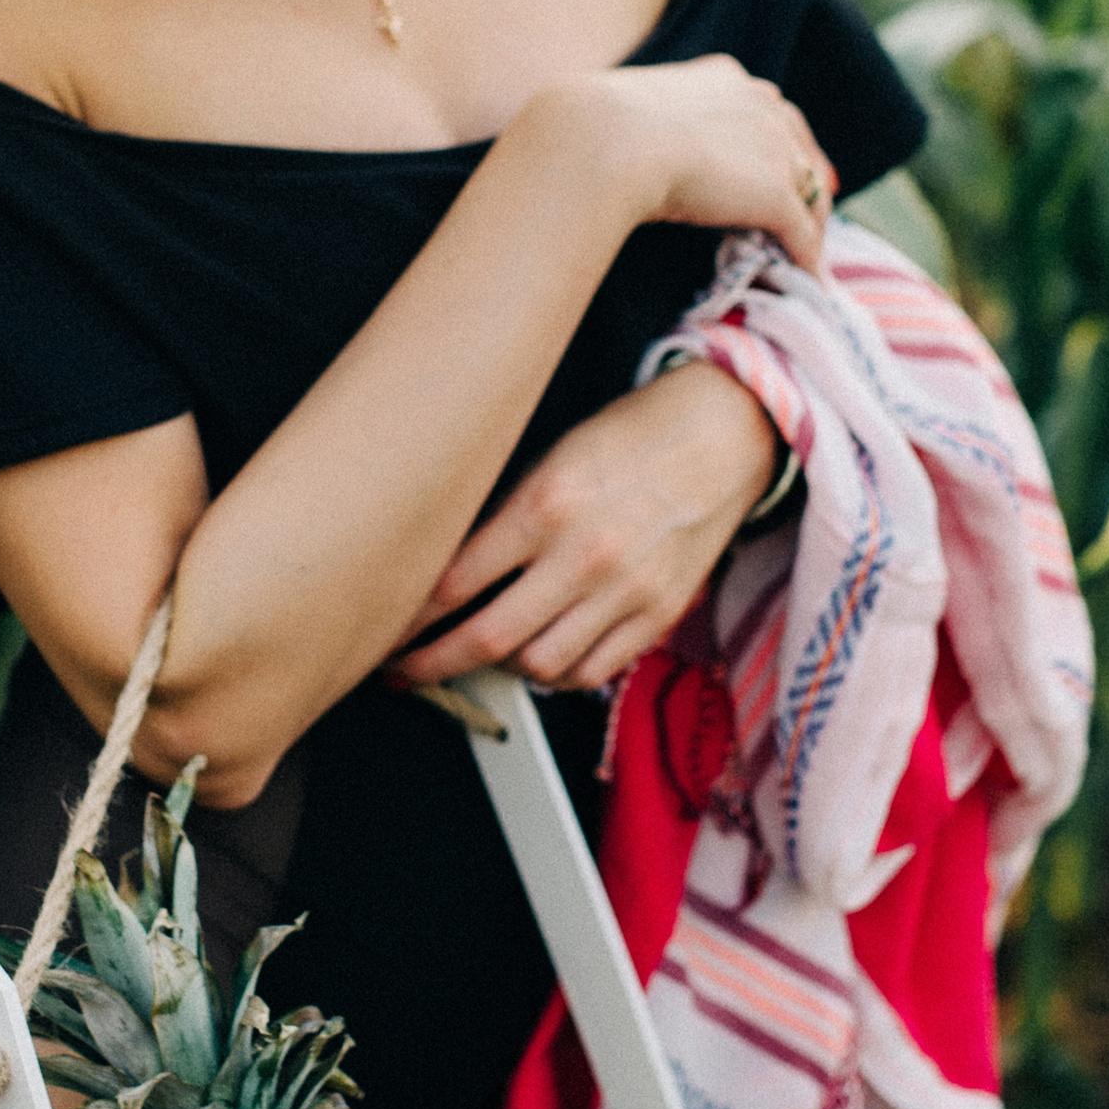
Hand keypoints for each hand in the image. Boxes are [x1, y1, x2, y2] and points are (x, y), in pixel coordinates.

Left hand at [387, 360, 784, 694]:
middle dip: (432, 664)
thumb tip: (452, 571)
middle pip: (488, 638)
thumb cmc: (634, 437)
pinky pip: (593, 671)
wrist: (723, 435)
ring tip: (483, 654)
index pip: (454, 583)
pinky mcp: (658, 614)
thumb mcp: (550, 458)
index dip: (408, 618)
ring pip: (540, 665)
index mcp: (546, 506)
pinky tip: (543, 655)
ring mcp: (625, 591)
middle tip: (404, 671)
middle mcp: (584, 555)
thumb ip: (504, 518)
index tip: (385, 630)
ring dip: (501, 668)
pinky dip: (559, 673)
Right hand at [543, 55, 835, 268]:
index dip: (781, 145)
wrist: (605, 142)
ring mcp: (773, 149)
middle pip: (801, 150)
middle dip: (809, 183)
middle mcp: (761, 104)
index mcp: (726, 78)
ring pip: (809, 193)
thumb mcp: (630, 112)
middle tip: (812, 213)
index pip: (771, 113)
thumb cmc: (598, 127)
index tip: (784, 167)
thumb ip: (652, 124)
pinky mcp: (774, 194)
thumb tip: (630, 146)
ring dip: (812, 227)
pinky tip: (808, 280)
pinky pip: (802, 232)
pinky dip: (808, 258)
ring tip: (809, 258)